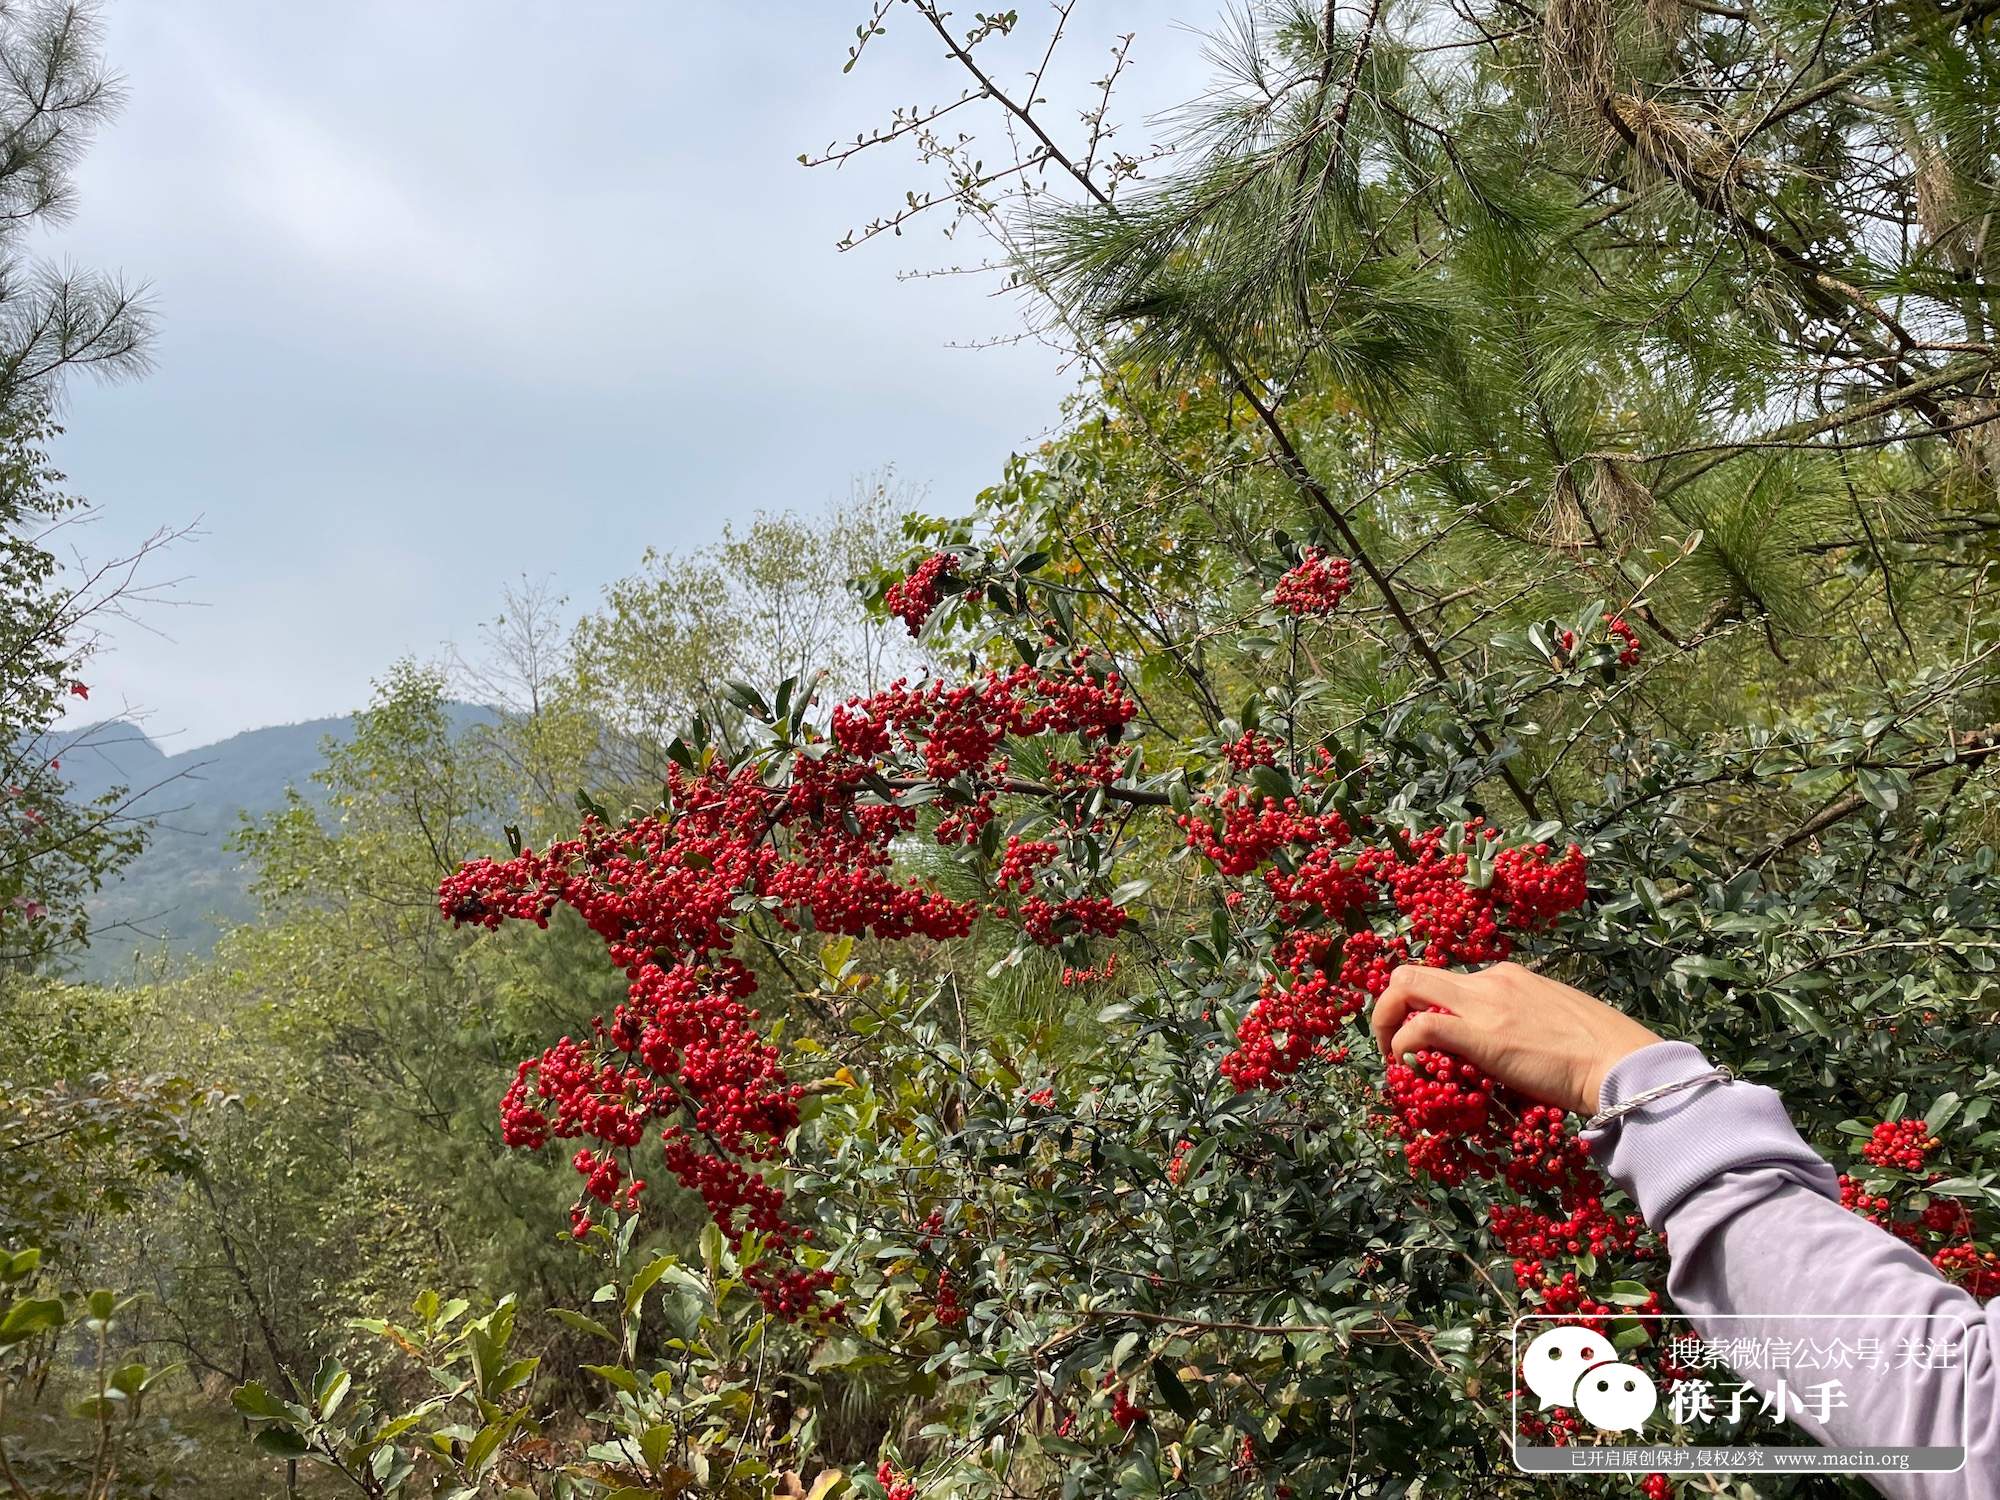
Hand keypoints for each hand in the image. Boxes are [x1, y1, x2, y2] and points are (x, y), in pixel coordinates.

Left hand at [1367, 961, 1660, 1116]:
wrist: (1622, 1063)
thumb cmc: (1600, 1053)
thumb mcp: (1553, 1021)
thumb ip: (1521, 1021)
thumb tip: (1505, 1047)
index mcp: (1508, 976)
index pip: (1447, 981)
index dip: (1423, 1007)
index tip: (1420, 1038)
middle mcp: (1490, 980)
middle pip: (1413, 974)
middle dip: (1388, 1006)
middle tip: (1389, 1045)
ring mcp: (1484, 1003)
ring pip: (1406, 986)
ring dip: (1385, 1021)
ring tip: (1392, 1059)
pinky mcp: (1482, 1034)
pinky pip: (1421, 1026)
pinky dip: (1402, 1043)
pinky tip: (1407, 1064)